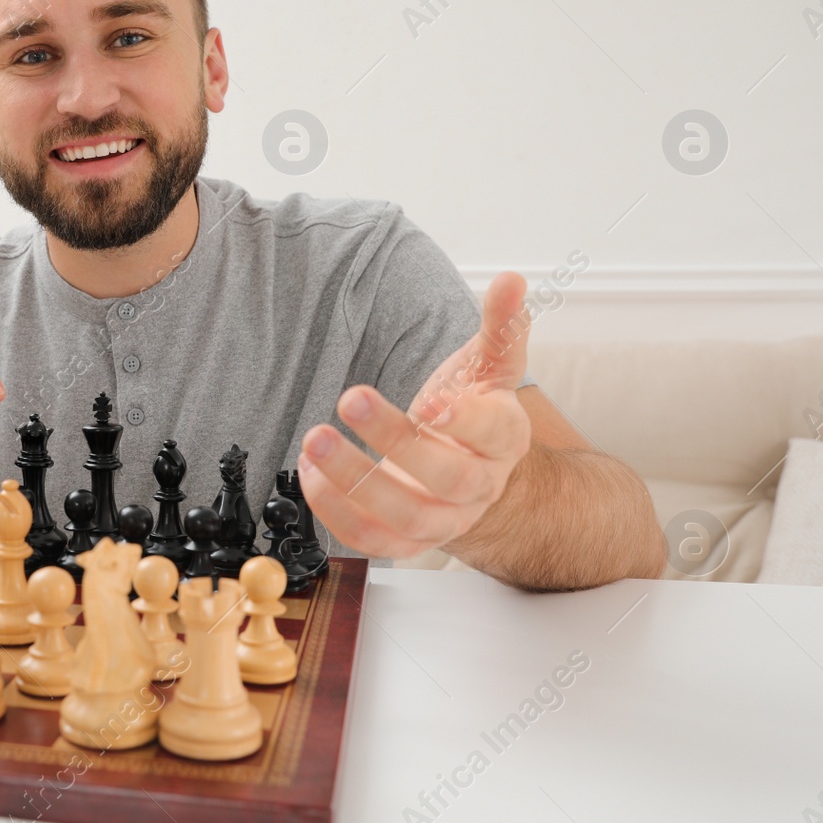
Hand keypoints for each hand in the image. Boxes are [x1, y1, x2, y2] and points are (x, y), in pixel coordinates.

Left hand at [297, 272, 533, 558]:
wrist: (468, 471)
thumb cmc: (473, 410)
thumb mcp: (487, 366)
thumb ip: (498, 326)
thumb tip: (511, 280)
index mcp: (504, 439)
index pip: (493, 433)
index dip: (463, 421)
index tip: (429, 401)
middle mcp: (480, 487)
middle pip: (447, 477)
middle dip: (394, 441)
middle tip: (350, 398)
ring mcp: (446, 520)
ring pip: (407, 516)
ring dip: (354, 482)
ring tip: (314, 439)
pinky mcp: (409, 542)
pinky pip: (375, 541)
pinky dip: (338, 513)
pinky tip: (311, 473)